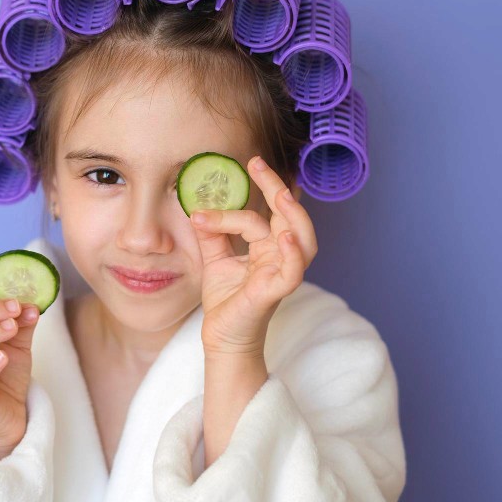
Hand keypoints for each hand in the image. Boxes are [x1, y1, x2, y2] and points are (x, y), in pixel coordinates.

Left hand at [189, 155, 317, 356]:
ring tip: (280, 194)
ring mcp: (281, 273)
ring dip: (294, 216)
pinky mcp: (276, 292)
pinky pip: (293, 272)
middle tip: (258, 163)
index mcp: (268, 247)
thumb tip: (197, 208)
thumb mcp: (215, 260)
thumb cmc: (226, 301)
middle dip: (277, 187)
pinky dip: (293, 254)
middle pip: (290, 216)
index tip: (234, 177)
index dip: (248, 195)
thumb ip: (211, 234)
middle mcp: (280, 256)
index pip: (263, 213)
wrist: (222, 337)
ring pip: (303, 240)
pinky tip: (285, 238)